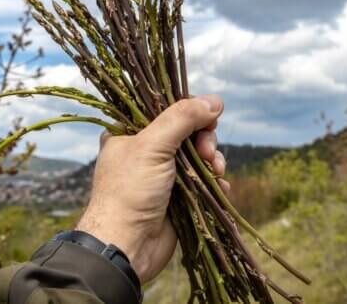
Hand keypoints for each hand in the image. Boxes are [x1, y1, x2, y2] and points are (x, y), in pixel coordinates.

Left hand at [74, 94, 229, 282]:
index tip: (208, 119)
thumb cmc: (130, 191)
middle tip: (207, 153)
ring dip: (213, 161)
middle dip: (205, 141)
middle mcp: (147, 151)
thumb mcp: (152, 145)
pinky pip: (204, 182)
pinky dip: (214, 183)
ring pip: (199, 157)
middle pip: (189, 132)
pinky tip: (219, 188)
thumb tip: (215, 100)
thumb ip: (182, 118)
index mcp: (130, 132)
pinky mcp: (178, 198)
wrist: (126, 246)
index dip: (191, 112)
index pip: (168, 109)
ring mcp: (163, 175)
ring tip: (215, 172)